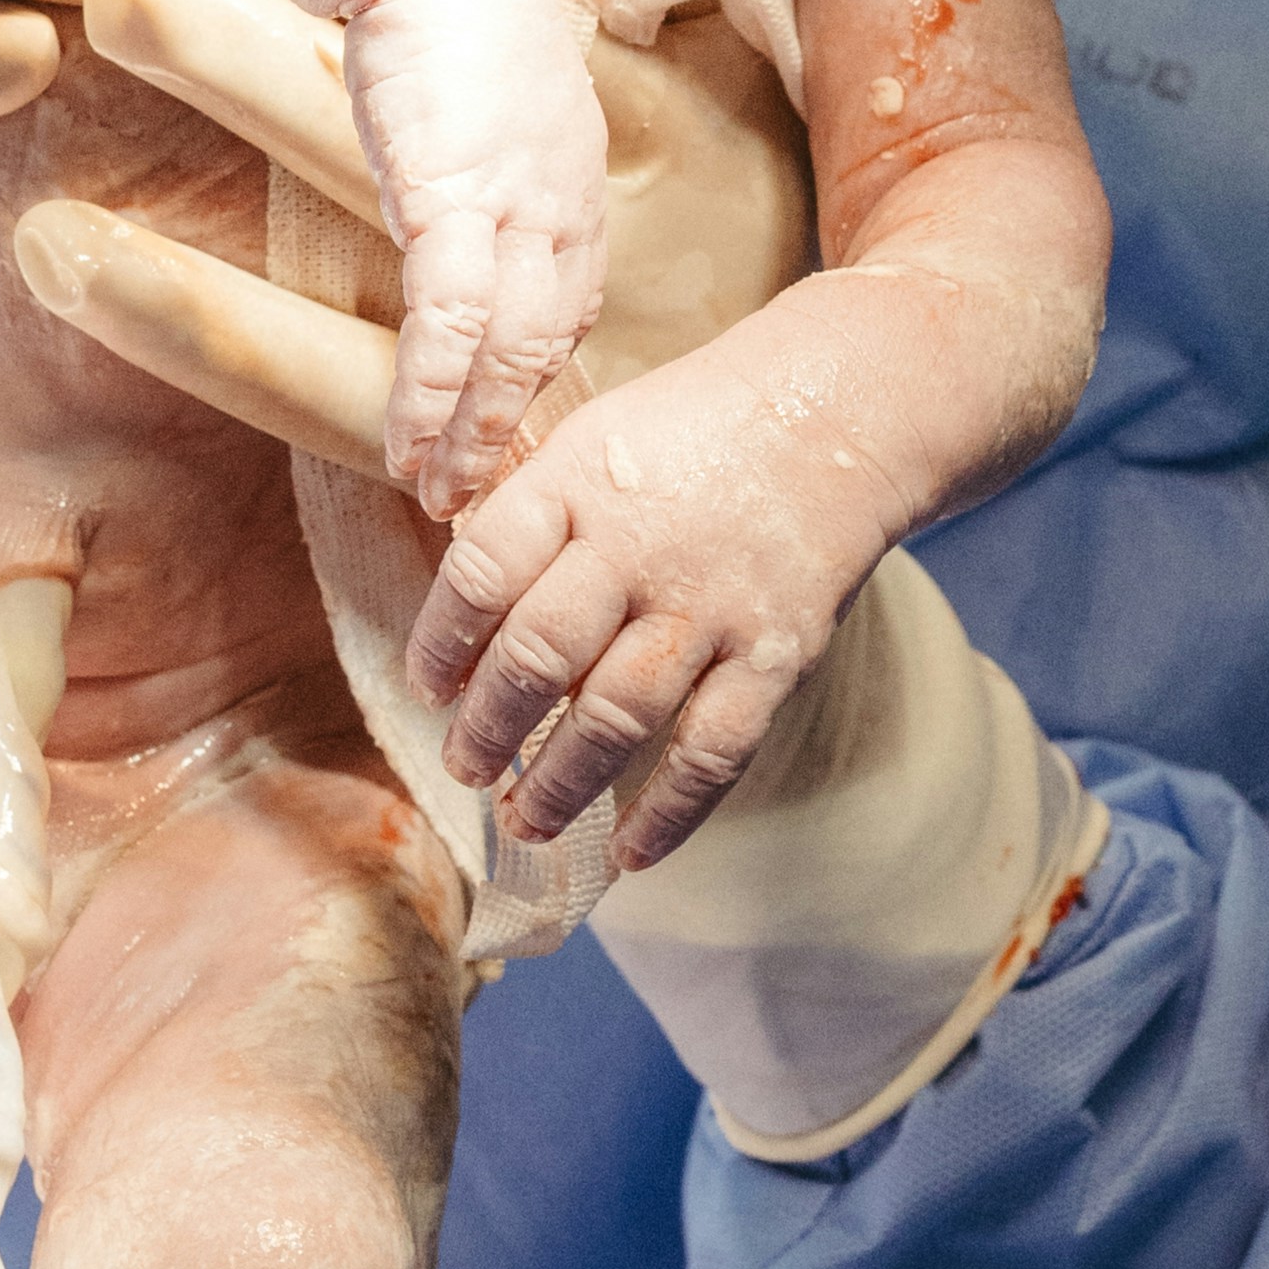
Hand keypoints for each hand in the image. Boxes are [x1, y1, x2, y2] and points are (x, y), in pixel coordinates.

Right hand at [334, 0, 612, 517]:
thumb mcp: (482, 86)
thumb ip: (481, 143)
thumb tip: (452, 167)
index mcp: (571, 176)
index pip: (569, 300)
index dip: (540, 372)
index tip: (511, 426)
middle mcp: (563, 203)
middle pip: (554, 342)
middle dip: (517, 428)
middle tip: (486, 496)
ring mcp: (516, 207)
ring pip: (510, 353)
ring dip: (473, 434)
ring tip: (439, 494)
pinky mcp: (454, 202)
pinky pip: (452, 327)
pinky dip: (434, 395)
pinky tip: (410, 442)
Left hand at [409, 349, 909, 868]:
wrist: (839, 413)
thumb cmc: (694, 431)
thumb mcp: (594, 435)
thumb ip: (529, 512)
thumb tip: (458, 612)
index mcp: (580, 481)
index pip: (481, 572)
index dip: (441, 641)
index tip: (429, 688)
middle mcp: (640, 546)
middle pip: (537, 656)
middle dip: (487, 730)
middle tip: (462, 767)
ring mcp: (711, 606)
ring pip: (614, 718)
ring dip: (558, 785)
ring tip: (524, 821)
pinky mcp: (776, 655)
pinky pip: (712, 753)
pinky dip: (668, 814)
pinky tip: (629, 855)